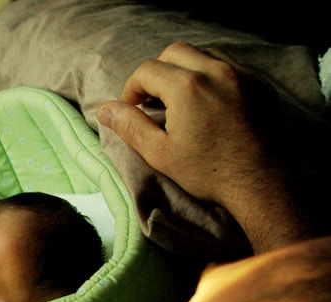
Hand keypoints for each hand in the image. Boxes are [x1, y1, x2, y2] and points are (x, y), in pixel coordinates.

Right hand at [96, 42, 284, 207]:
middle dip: (157, 72)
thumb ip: (130, 126)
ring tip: (180, 99)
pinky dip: (211, 75)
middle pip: (174, 52)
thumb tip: (104, 109)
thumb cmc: (210, 172)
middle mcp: (215, 71)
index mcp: (186, 87)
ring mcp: (241, 74)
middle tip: (152, 100)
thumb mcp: (160, 154)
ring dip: (185, 69)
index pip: (146, 70)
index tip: (132, 108)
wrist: (264, 183)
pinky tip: (208, 101)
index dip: (132, 88)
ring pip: (203, 54)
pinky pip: (229, 65)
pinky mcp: (260, 83)